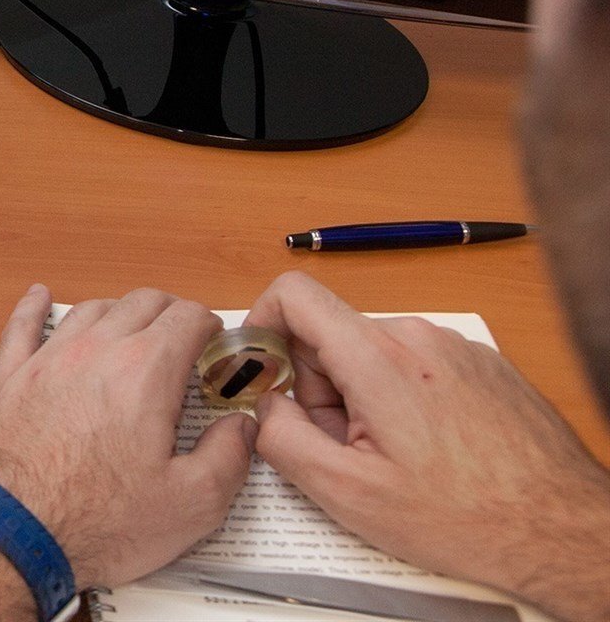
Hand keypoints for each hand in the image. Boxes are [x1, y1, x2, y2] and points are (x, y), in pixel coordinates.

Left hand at [0, 286, 256, 618]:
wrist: (13, 536)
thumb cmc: (102, 523)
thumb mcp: (193, 503)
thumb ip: (230, 455)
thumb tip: (242, 425)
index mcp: (146, 371)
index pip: (187, 317)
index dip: (210, 328)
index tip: (217, 349)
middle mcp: (96, 350)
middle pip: (141, 303)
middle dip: (171, 314)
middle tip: (185, 341)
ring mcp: (47, 359)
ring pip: (90, 310)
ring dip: (119, 313)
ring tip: (133, 331)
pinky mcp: (10, 378)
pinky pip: (22, 326)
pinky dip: (34, 308)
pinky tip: (39, 296)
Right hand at [246, 271, 609, 619]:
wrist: (561, 531)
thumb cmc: (463, 517)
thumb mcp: (346, 492)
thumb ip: (281, 436)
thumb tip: (263, 402)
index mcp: (378, 358)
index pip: (294, 294)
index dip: (263, 325)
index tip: (263, 371)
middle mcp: (418, 337)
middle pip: (333, 335)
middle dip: (321, 388)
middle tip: (345, 450)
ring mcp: (456, 349)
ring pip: (376, 354)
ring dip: (364, 398)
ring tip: (394, 460)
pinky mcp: (485, 365)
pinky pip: (418, 367)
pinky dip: (405, 401)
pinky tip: (431, 453)